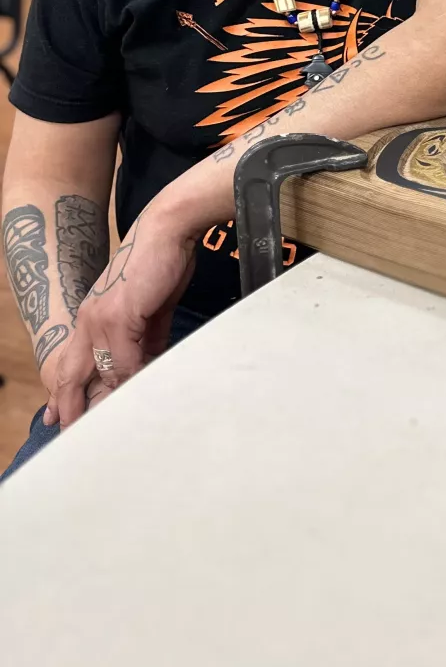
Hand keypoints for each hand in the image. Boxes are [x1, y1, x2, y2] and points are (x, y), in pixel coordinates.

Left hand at [47, 207, 196, 427]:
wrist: (168, 230)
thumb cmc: (161, 263)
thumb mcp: (150, 308)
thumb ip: (145, 338)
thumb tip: (147, 364)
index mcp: (93, 316)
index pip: (73, 363)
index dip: (65, 393)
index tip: (57, 418)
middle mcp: (89, 320)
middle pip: (72, 375)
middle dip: (71, 408)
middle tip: (69, 436)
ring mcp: (101, 319)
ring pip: (101, 373)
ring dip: (108, 401)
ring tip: (110, 428)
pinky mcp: (119, 317)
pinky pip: (124, 362)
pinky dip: (132, 380)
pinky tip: (139, 395)